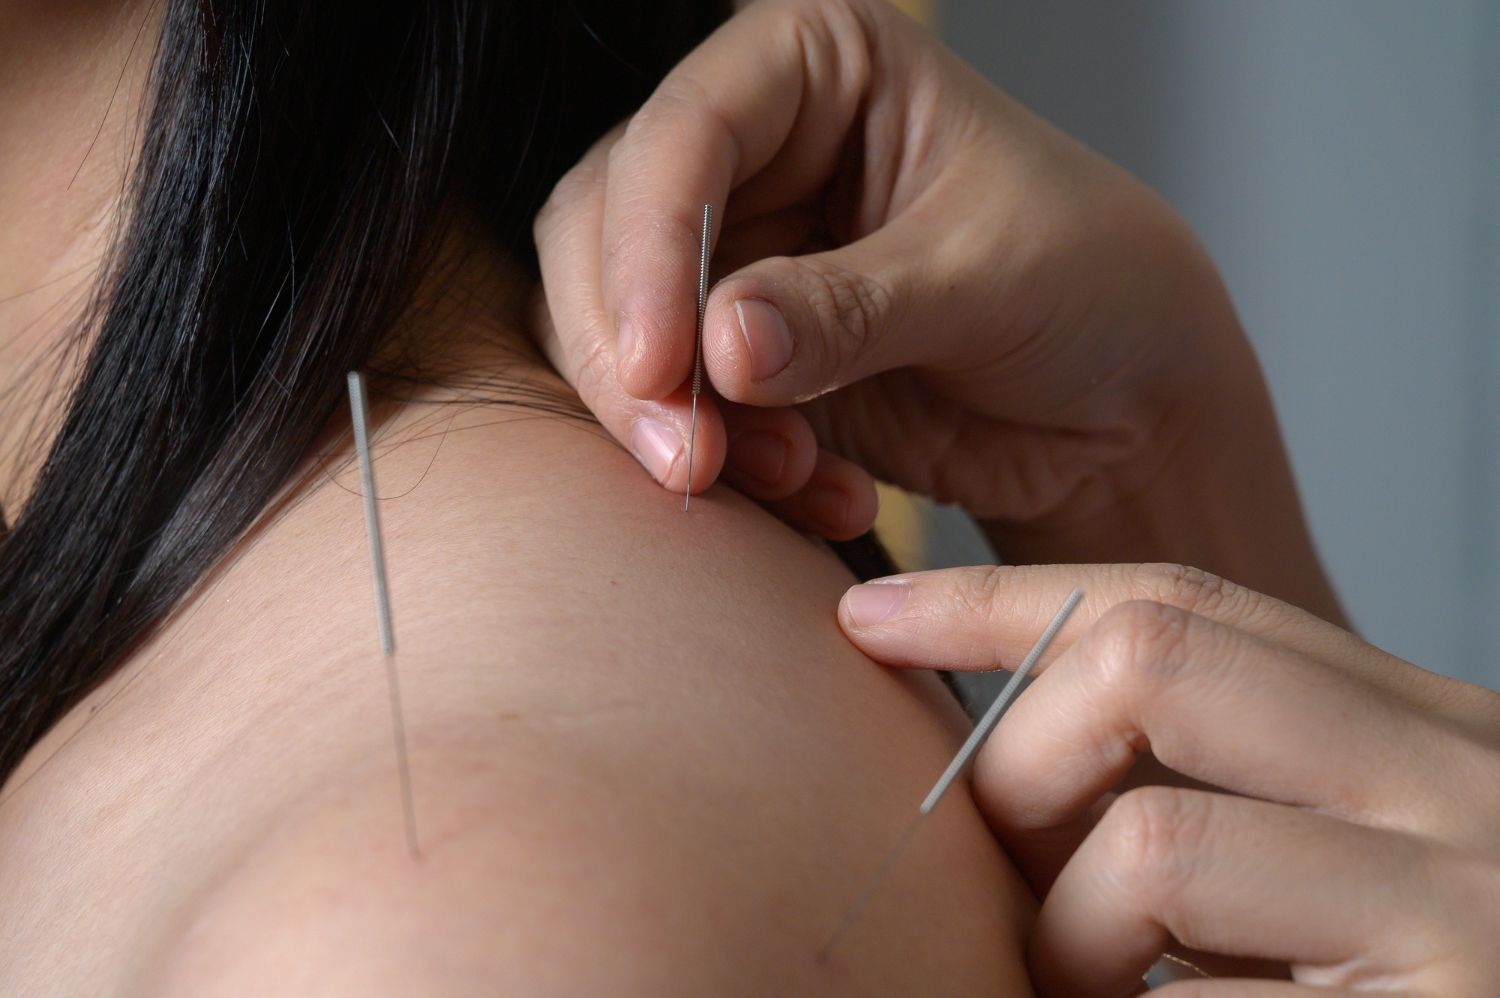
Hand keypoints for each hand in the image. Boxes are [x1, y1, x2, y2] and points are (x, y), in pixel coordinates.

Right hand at [530, 0, 1289, 563]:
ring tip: (786, 478)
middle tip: (686, 457)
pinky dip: (733, 468)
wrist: (1129, 405)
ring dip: (677, 423)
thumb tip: (720, 345)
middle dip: (632, 354)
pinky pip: (679, 412)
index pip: (684, 132)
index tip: (662, 366)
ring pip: (619, 330)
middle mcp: (756, 151)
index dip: (650, 249)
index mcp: (817, 66)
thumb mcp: (985, 278)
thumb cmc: (1094, 284)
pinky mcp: (742, 361)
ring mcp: (738, 258)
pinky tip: (827, 496)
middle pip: (607, 229)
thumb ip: (849, 309)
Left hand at [837, 562, 1499, 995]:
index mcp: (1426, 733)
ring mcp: (1470, 907)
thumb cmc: (1402, 988)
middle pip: (1146, 663)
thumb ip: (1213, 796)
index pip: (1185, 604)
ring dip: (1067, 945)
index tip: (871, 617)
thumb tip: (1002, 771)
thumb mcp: (1328, 869)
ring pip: (1149, 845)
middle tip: (1013, 883)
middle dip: (1014, 765)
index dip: (1000, 601)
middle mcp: (1466, 787)